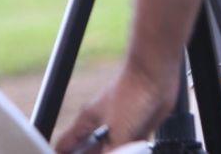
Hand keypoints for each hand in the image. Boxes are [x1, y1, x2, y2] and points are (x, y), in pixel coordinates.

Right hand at [53, 62, 176, 151]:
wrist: (155, 75)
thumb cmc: (131, 93)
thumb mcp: (117, 132)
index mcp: (87, 121)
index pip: (65, 144)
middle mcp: (101, 125)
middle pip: (88, 151)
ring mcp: (119, 127)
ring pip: (110, 151)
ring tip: (119, 153)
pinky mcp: (138, 128)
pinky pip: (131, 149)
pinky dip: (131, 153)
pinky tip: (135, 153)